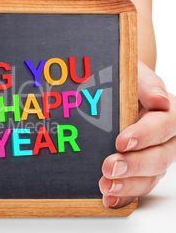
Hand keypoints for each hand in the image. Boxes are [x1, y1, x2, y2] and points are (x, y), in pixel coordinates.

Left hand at [100, 61, 175, 207]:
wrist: (117, 92)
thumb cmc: (127, 83)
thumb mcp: (135, 74)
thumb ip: (146, 84)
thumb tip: (159, 99)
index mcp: (169, 113)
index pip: (163, 126)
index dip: (145, 135)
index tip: (121, 141)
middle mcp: (166, 139)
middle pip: (159, 157)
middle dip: (134, 165)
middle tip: (109, 167)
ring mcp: (155, 157)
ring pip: (150, 177)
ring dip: (128, 185)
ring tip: (106, 186)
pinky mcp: (141, 171)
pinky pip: (137, 187)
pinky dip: (123, 196)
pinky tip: (109, 199)